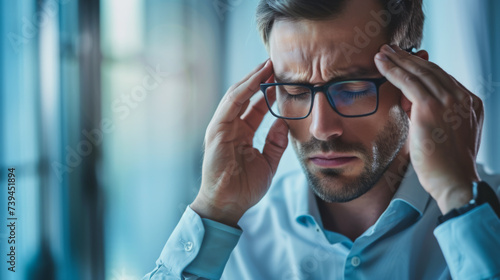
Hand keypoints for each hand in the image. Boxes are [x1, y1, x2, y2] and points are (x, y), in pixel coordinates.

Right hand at [191, 60, 288, 226]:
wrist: (228, 205)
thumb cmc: (244, 188)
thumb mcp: (268, 163)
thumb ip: (275, 143)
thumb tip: (285, 122)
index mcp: (241, 134)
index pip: (255, 107)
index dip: (268, 92)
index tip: (282, 80)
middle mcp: (230, 127)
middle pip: (245, 96)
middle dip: (259, 79)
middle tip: (276, 65)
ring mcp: (222, 127)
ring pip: (237, 95)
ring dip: (252, 79)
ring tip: (268, 64)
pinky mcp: (217, 130)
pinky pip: (231, 104)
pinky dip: (244, 89)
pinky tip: (257, 79)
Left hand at [374, 44, 483, 213]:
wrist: (453, 181)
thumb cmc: (445, 166)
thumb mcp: (445, 135)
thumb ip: (432, 116)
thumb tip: (409, 104)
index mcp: (470, 103)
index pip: (442, 79)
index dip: (420, 68)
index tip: (405, 62)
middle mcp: (462, 98)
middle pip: (431, 70)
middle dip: (408, 58)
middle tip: (390, 49)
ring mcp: (448, 101)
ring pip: (418, 72)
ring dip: (397, 60)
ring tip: (382, 52)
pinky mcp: (430, 107)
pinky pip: (408, 82)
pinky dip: (392, 70)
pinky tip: (380, 64)